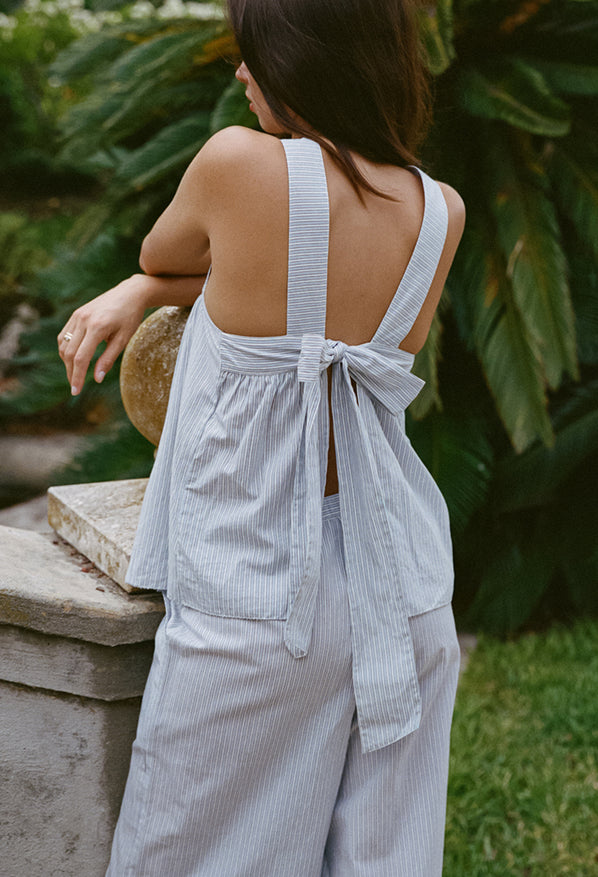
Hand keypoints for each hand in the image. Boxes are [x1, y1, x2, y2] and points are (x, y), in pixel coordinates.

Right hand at [58, 274, 150, 395]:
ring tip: (75, 374)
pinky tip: (73, 358)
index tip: (76, 391)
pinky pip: (64, 335)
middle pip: (70, 353)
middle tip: (75, 387)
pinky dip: (66, 349)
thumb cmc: (130, 317)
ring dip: (67, 362)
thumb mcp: (123, 339)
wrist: (130, 293)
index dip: (77, 377)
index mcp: (97, 327)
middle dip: (71, 373)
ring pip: (64, 345)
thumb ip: (108, 359)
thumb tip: (97, 379)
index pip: (81, 358)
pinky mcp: (76, 314)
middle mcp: (83, 320)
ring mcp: (77, 316)